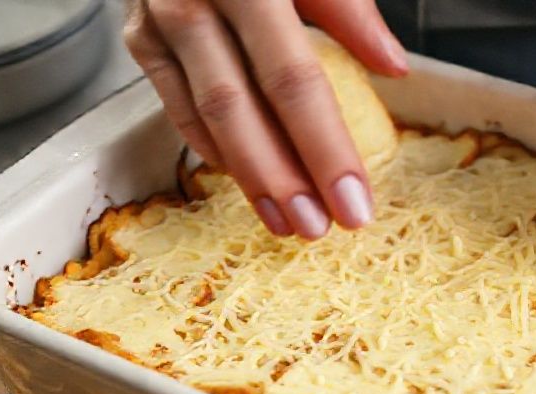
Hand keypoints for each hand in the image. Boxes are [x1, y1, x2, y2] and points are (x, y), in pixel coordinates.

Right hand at [123, 0, 407, 239]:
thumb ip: (350, 8)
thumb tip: (394, 68)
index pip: (293, 79)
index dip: (325, 149)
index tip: (355, 204)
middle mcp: (194, 1)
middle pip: (241, 109)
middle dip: (283, 179)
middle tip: (319, 229)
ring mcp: (158, 22)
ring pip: (205, 117)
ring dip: (249, 178)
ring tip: (289, 222)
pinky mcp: (140, 39)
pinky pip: (177, 108)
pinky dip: (214, 150)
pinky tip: (248, 182)